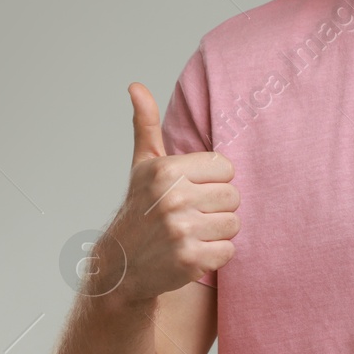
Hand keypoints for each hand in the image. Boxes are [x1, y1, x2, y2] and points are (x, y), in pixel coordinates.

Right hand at [92, 82, 238, 301]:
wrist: (120, 267)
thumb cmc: (140, 209)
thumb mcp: (142, 166)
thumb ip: (146, 125)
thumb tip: (136, 86)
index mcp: (166, 170)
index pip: (226, 168)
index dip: (213, 181)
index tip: (192, 190)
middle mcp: (173, 198)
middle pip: (234, 197)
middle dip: (217, 208)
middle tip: (191, 215)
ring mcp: (181, 230)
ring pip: (234, 224)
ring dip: (217, 232)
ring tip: (191, 233)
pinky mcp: (190, 259)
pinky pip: (229, 251)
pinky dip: (215, 255)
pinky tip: (191, 252)